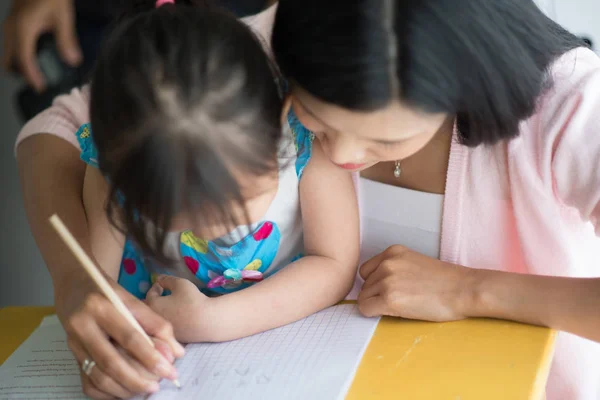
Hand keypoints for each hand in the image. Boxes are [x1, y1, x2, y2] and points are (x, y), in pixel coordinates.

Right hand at [2, 0, 81, 91]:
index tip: (41, 88)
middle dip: (23, 74)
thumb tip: (73, 62)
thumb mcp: (63, 17)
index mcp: (23, 29)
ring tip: (41, 73)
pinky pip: (11, 47)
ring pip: (8, 54)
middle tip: (41, 82)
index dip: (31, 76)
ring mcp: (8, 27)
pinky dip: (20, 57)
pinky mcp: (11, 25)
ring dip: (21, 66)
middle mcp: (11, 30)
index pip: (24, 59)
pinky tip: (38, 59)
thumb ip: (67, 40)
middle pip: (10, 60)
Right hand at [55, 276, 184, 398]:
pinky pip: (86, 381)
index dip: (151, 357)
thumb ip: (156, 324)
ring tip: (142, 390)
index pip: (130, 337)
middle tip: (155, 387)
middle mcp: (84, 325)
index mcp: (103, 307)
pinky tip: (122, 391)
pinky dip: (105, 392)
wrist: (74, 284)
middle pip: (110, 362)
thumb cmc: (108, 292)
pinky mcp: (70, 353)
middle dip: (136, 380)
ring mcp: (73, 342)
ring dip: (122, 388)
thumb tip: (177, 353)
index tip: (169, 371)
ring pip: (97, 376)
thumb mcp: (133, 300)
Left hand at [146, 275, 213, 342]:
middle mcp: (156, 319)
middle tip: (161, 294)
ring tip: (169, 304)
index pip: (150, 294)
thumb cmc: (192, 300)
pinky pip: (168, 325)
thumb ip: (167, 279)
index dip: (155, 287)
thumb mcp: (180, 284)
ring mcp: (164, 329)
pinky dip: (169, 319)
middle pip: (150, 308)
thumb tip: (158, 278)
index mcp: (153, 305)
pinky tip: (177, 316)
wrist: (207, 321)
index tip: (160, 284)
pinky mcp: (174, 336)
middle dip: (154, 300)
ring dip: (161, 310)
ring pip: (159, 318)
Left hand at [358, 246, 476, 321]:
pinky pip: (365, 309)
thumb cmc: (445, 280)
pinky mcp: (389, 300)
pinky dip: (374, 313)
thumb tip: (374, 284)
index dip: (375, 283)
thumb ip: (394, 267)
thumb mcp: (414, 262)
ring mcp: (387, 281)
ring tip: (402, 304)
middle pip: (364, 285)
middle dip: (376, 294)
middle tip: (401, 299)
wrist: (464, 290)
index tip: (390, 289)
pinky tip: (392, 312)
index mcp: (393, 252)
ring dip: (377, 304)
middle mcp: (387, 263)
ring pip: (364, 298)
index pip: (366, 270)